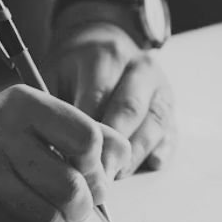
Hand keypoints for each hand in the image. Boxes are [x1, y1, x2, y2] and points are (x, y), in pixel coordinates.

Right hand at [0, 85, 130, 221]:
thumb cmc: (3, 136)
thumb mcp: (42, 118)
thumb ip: (90, 133)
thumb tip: (121, 162)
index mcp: (25, 104)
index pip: (87, 139)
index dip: (98, 165)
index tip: (92, 172)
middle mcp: (0, 132)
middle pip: (71, 186)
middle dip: (84, 204)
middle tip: (79, 204)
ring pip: (47, 215)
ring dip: (57, 219)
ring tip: (50, 207)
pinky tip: (22, 210)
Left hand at [46, 15, 177, 175]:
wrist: (103, 43)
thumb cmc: (73, 68)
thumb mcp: (54, 73)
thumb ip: (52, 106)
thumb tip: (49, 147)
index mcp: (106, 56)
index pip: (98, 98)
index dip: (85, 135)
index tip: (71, 162)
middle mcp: (139, 67)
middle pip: (129, 111)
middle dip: (112, 149)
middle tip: (95, 178)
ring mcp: (160, 85)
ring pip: (154, 124)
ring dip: (135, 155)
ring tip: (115, 177)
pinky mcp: (170, 104)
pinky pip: (172, 130)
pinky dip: (162, 150)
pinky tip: (150, 164)